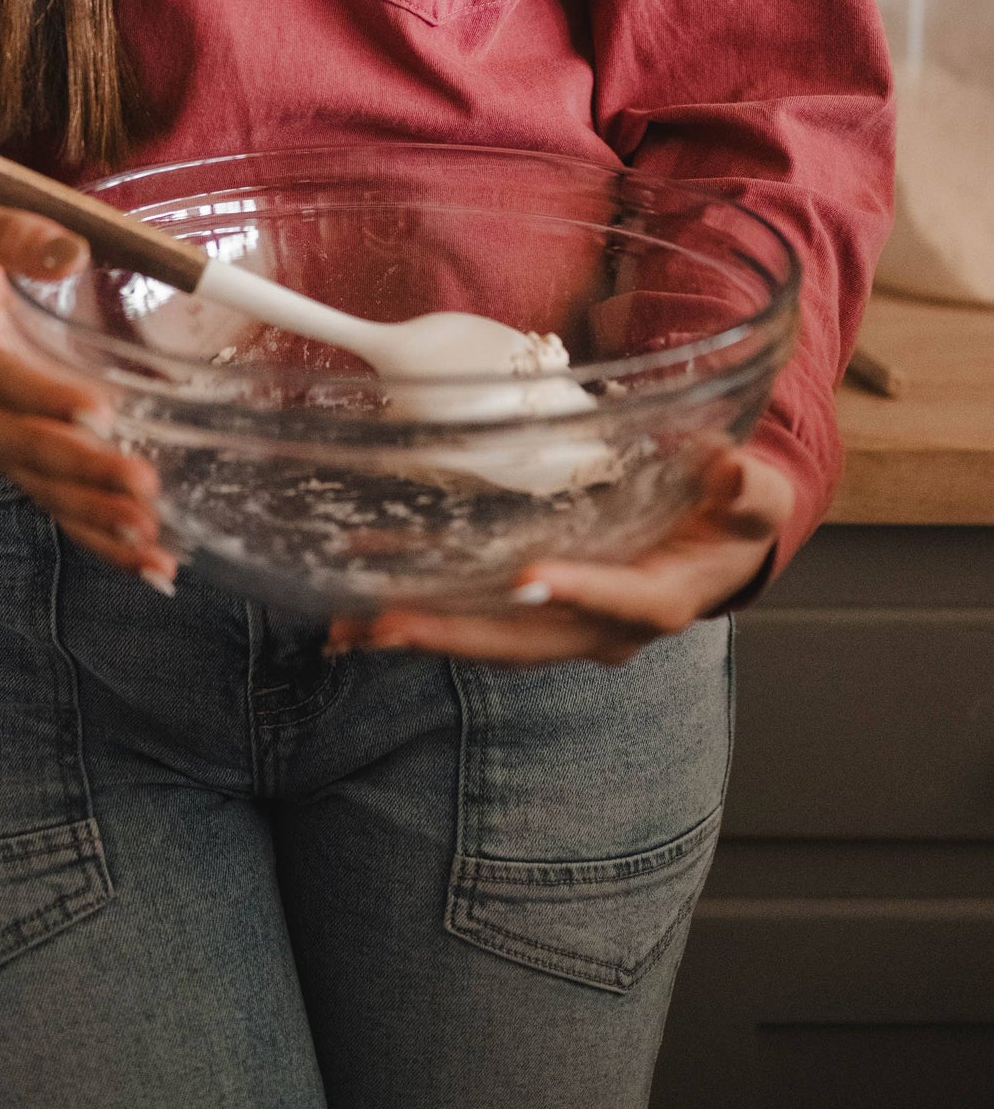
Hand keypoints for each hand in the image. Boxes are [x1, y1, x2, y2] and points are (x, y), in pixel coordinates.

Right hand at [0, 193, 177, 586]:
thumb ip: (15, 236)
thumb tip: (70, 251)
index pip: (1, 380)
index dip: (45, 398)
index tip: (97, 411)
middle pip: (28, 451)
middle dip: (85, 474)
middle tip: (141, 489)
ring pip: (46, 492)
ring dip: (97, 521)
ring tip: (151, 545)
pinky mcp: (17, 462)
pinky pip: (58, 507)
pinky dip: (100, 540)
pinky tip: (151, 567)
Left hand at [324, 447, 795, 666]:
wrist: (716, 547)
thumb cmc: (735, 516)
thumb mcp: (758, 497)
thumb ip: (749, 490)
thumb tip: (735, 471)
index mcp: (659, 598)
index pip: (619, 601)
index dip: (578, 591)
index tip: (528, 580)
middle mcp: (600, 626)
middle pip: (526, 638)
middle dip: (458, 633)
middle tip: (389, 623)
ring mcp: (560, 623)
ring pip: (486, 635)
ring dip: (421, 631)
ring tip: (350, 627)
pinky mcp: (529, 609)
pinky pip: (471, 611)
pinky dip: (420, 606)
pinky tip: (360, 600)